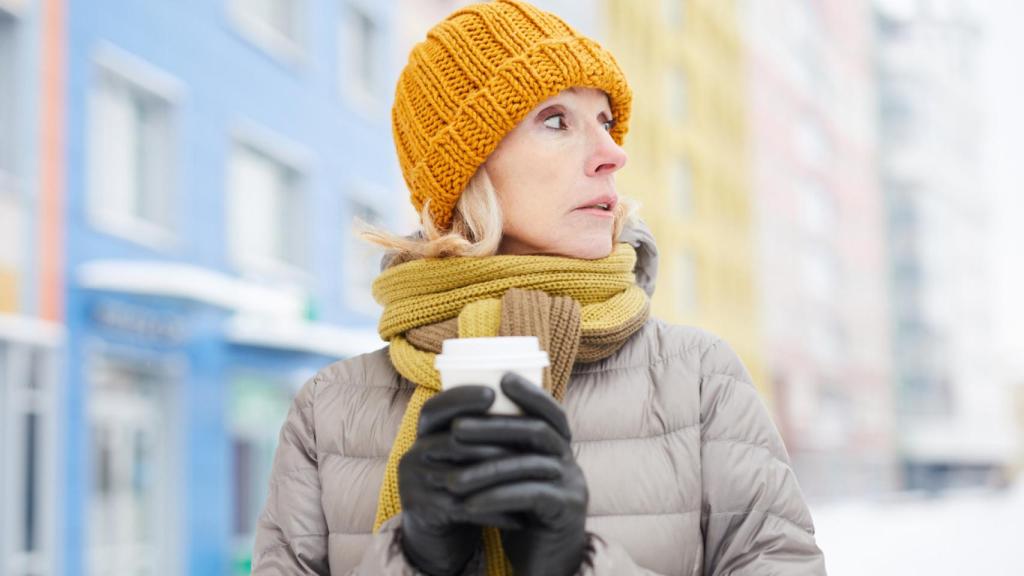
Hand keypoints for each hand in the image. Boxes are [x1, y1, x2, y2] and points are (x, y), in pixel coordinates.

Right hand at [398, 385, 544, 574]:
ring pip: (464, 476)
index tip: (492, 393)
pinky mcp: (422, 512)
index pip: (435, 408)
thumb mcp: (463, 455)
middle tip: (537, 443)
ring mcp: (414, 484)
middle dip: (498, 441)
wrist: (437, 535)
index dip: (461, 397)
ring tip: (537, 478)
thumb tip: (523, 392)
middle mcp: (413, 455)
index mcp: (423, 436)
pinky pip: (465, 509)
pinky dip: (496, 512)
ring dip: (504, 477)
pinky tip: (523, 516)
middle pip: (456, 441)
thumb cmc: (461, 484)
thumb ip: (480, 430)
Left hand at [449, 373, 588, 575]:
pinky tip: (468, 506)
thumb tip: (469, 414)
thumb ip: (508, 450)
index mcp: (560, 449)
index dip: (530, 393)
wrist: (550, 562)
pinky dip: (496, 498)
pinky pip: (530, 497)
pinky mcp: (567, 511)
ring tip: (451, 479)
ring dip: (485, 469)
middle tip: (456, 429)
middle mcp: (572, 462)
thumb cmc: (525, 515)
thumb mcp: (517, 478)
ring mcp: (573, 485)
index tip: (502, 379)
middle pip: (537, 432)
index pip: (551, 412)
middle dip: (494, 427)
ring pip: (529, 465)